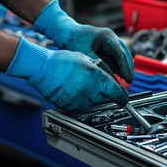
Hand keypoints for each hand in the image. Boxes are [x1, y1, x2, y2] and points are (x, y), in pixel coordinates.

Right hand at [6, 37, 128, 110]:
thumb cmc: (61, 61)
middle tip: (96, 85)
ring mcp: (79, 100)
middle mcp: (89, 90)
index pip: (117, 92)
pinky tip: (73, 89)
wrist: (42, 68)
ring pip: (93, 102)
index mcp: (96, 77)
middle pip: (105, 98)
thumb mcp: (86, 60)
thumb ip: (99, 71)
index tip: (124, 98)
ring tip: (80, 84)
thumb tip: (107, 79)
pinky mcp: (69, 106)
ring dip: (92, 97)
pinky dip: (80, 100)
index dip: (122, 96)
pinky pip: (80, 106)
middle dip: (104, 93)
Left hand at [33, 0, 133, 82]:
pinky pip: (114, 57)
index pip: (121, 54)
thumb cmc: (72, 40)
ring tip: (125, 80)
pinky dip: (116, 66)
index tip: (128, 79)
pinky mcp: (105, 46)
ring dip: (123, 67)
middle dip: (127, 68)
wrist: (63, 31)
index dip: (125, 68)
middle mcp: (110, 38)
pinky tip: (117, 75)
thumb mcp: (85, 55)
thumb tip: (108, 79)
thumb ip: (97, 66)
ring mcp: (108, 41)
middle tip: (130, 81)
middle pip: (124, 54)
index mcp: (107, 37)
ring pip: (121, 56)